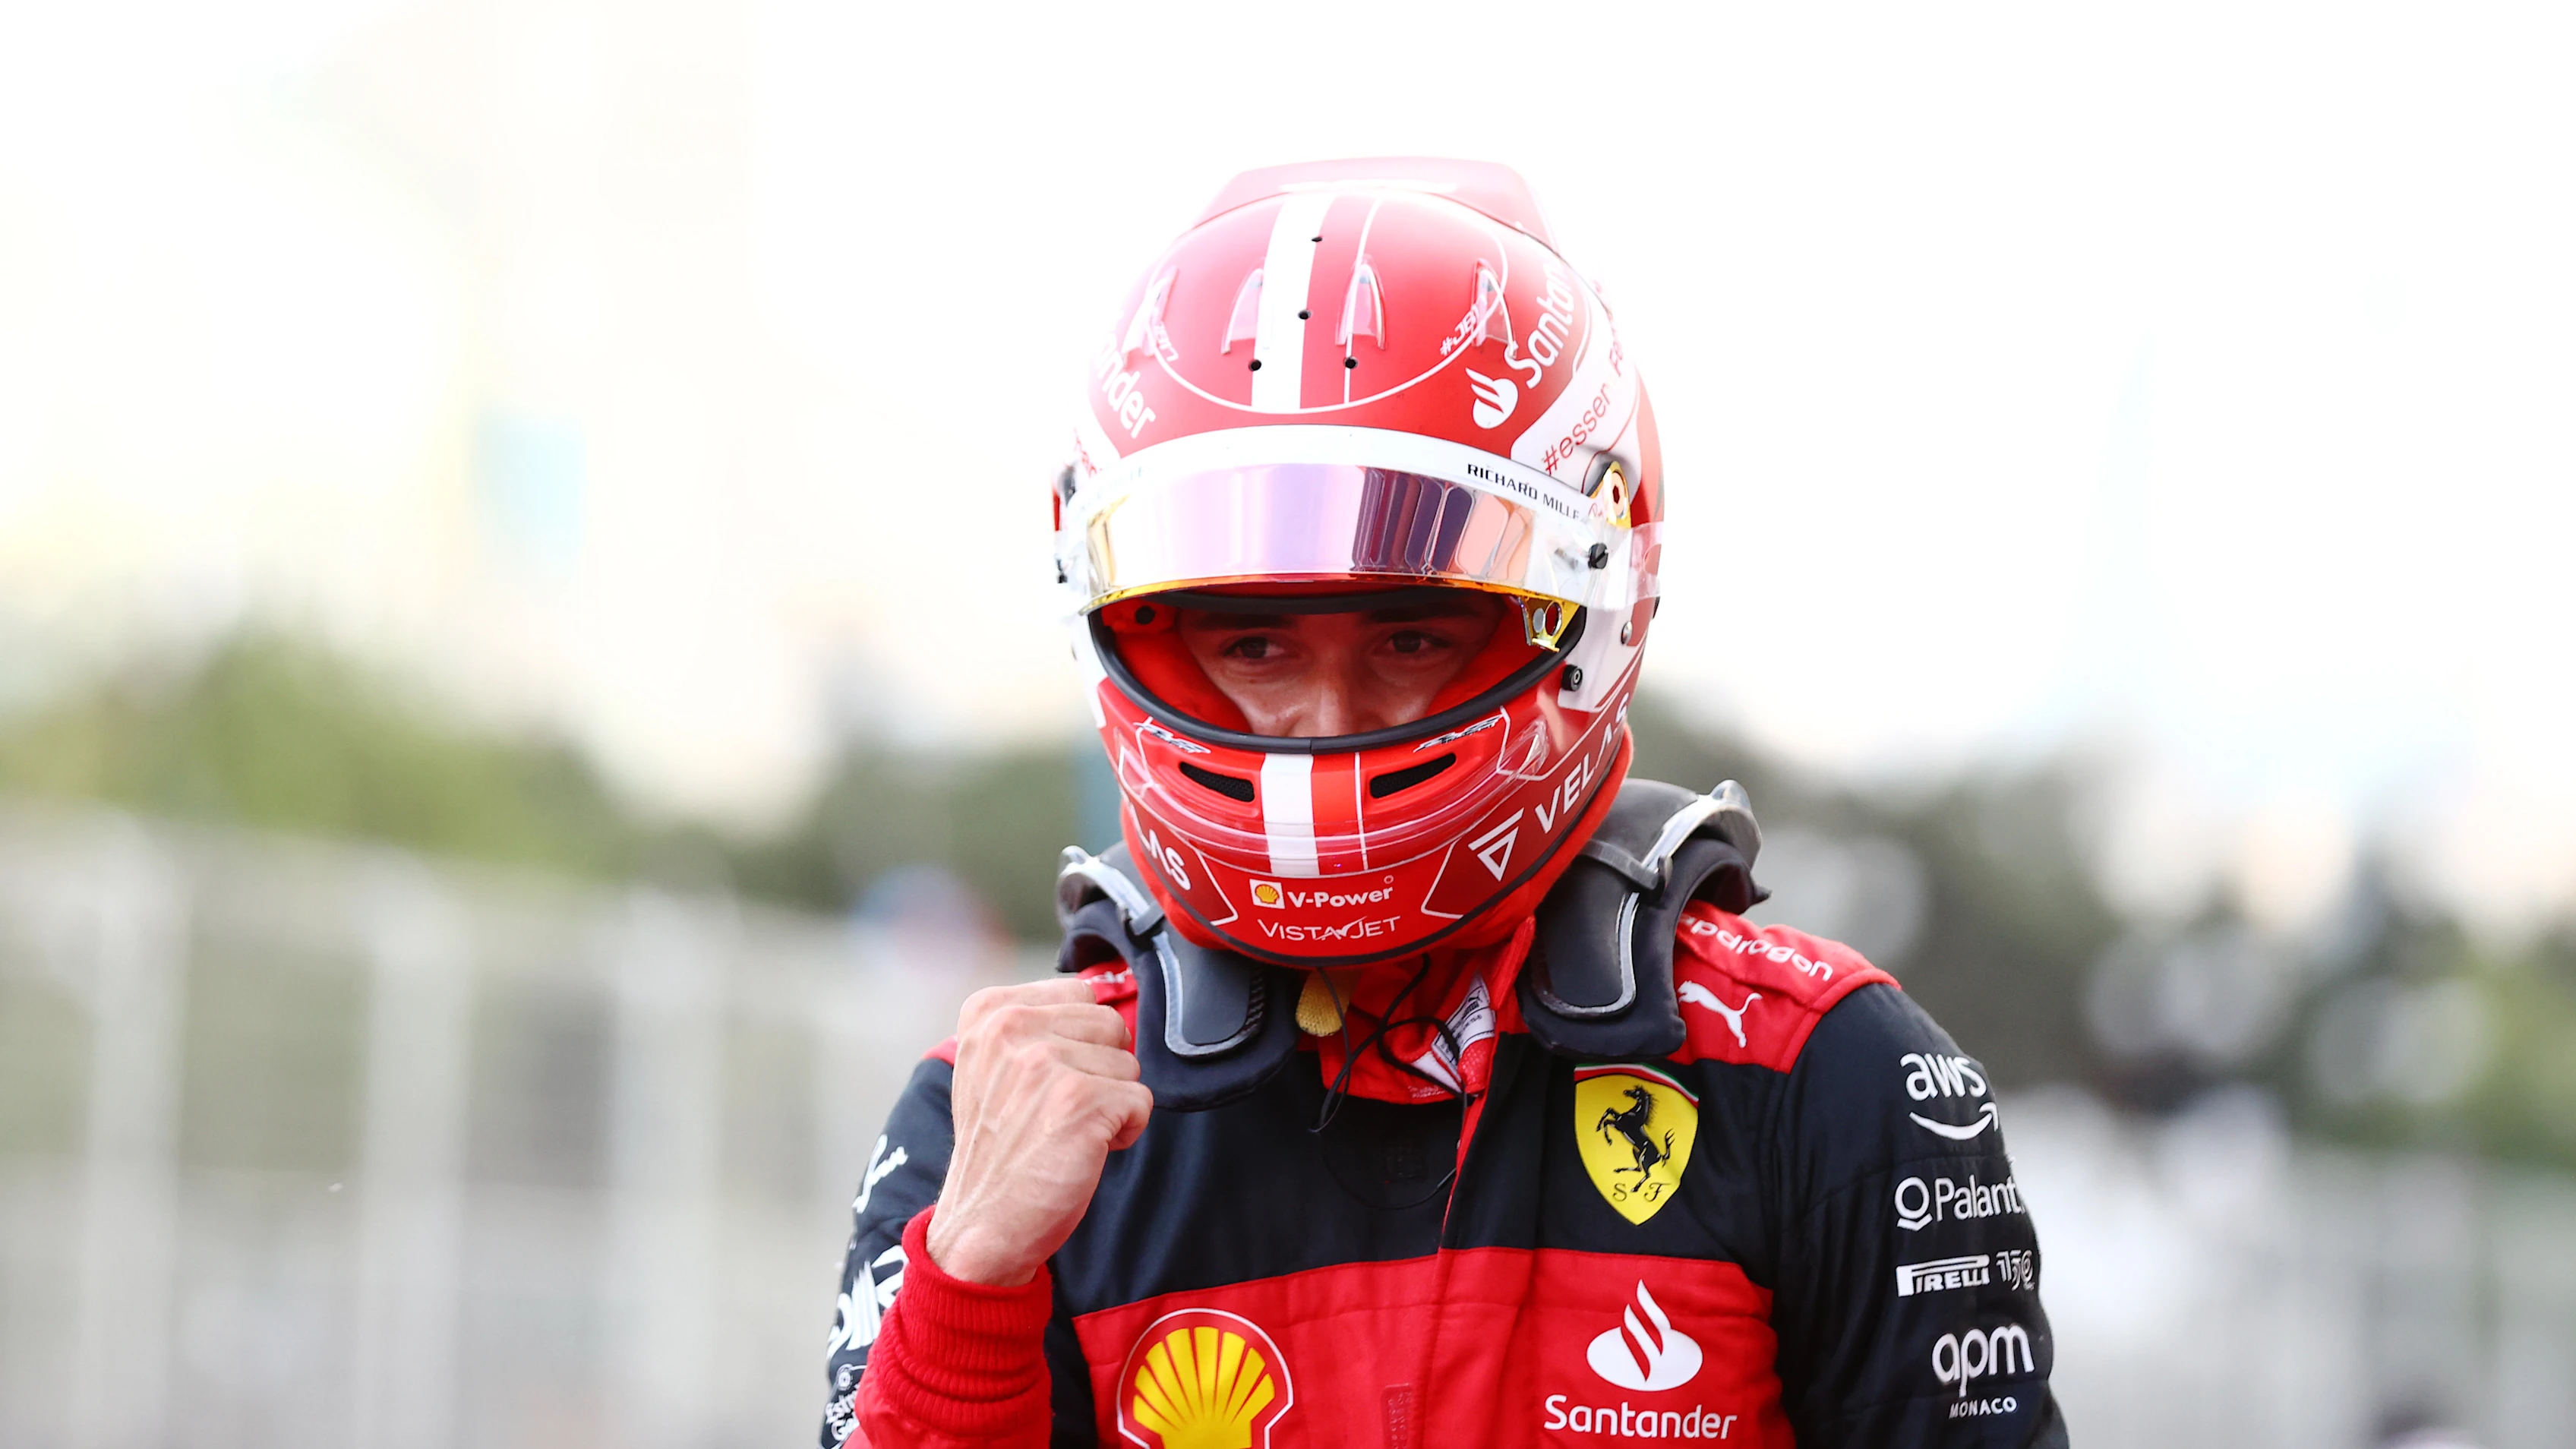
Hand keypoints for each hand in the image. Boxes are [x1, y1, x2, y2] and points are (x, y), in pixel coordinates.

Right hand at [926, 978, 1153, 1285]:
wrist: (983, 1223)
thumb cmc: (1000, 1147)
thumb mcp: (995, 1065)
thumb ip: (1038, 1023)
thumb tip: (1105, 995)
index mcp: (989, 1010)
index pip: (1082, 994)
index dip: (1079, 1043)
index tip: (1043, 1083)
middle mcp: (1011, 1027)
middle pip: (1111, 1024)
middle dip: (1100, 1071)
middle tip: (1057, 1111)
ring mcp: (1044, 1063)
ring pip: (1129, 1064)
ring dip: (1111, 1103)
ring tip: (1065, 1131)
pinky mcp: (1080, 1102)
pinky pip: (1142, 1101)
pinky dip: (1125, 1132)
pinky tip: (1084, 1150)